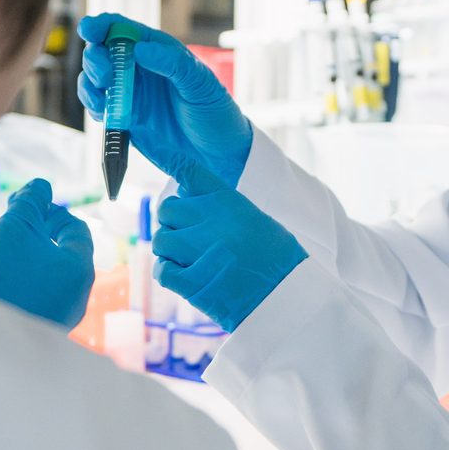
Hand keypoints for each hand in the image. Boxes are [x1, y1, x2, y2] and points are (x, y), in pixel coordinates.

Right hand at [0, 178, 95, 328]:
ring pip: (24, 271)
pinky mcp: (28, 331)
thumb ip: (29, 203)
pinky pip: (16, 294)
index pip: (72, 228)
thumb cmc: (3, 279)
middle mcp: (71, 295)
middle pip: (42, 249)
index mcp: (78, 268)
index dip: (44, 208)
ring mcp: (51, 316)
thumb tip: (40, 186)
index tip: (15, 203)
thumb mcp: (14, 228)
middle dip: (6, 229)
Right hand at [78, 14, 252, 186]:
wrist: (217, 153)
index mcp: (157, 51)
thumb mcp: (200, 83)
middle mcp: (139, 69)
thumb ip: (172, 64)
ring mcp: (130, 93)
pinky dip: (93, 106)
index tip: (88, 30)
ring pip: (94, 79)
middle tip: (104, 75)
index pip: (123, 29)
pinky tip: (102, 111)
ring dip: (89, 83)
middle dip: (95, 58)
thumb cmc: (215, 111)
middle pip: (102, 52)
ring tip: (101, 95)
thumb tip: (140, 49)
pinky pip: (99, 106)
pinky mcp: (124, 118)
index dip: (102, 26)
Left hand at [152, 166, 306, 333]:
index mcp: (230, 202)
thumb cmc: (278, 261)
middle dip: (172, 222)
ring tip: (188, 260)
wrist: (290, 299)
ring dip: (169, 250)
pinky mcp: (193, 283)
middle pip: (167, 209)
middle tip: (186, 237)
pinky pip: (162, 270)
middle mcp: (212, 221)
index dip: (171, 159)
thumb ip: (222, 208)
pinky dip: (168, 273)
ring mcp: (201, 251)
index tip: (159, 150)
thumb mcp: (256, 221)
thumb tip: (187, 197)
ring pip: (161, 240)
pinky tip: (184, 277)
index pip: (191, 172)